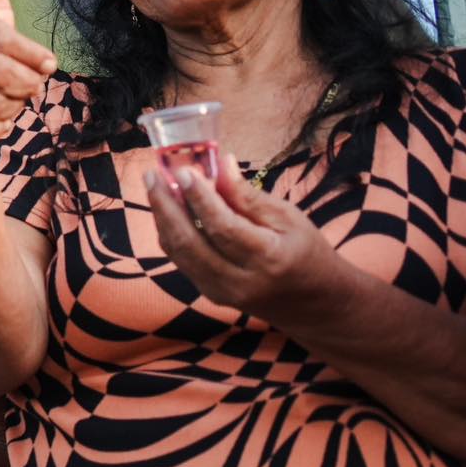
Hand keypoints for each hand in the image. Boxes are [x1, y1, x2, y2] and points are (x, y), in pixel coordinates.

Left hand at [143, 158, 337, 325]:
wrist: (313, 303)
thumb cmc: (306, 252)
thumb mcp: (289, 218)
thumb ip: (249, 196)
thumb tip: (220, 163)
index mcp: (268, 259)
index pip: (223, 227)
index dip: (200, 198)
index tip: (183, 170)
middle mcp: (239, 281)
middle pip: (190, 242)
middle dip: (165, 205)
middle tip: (151, 174)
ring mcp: (220, 292)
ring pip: (179, 252)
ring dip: (162, 216)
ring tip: (153, 185)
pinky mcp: (210, 294)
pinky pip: (182, 260)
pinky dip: (171, 231)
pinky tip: (166, 208)